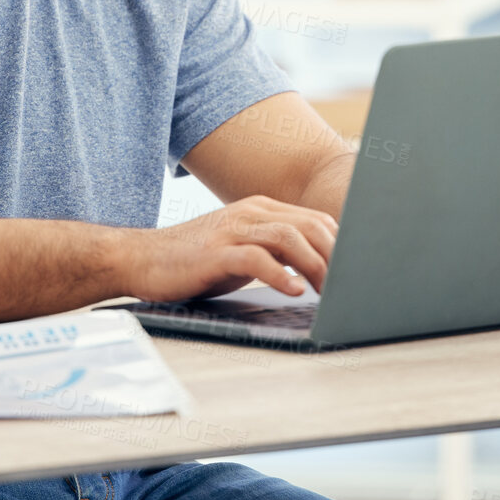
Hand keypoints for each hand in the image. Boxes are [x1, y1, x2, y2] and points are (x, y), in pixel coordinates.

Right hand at [124, 195, 338, 301]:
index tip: (357, 270)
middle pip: (308, 225)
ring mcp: (232, 230)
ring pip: (288, 237)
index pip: (315, 219)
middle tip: (350, 284)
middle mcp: (250, 213)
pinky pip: (256, 257)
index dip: (341, 244)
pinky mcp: (215, 252)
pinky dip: (281, 274)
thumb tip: (317, 270)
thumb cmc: (195, 260)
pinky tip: (295, 290)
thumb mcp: (242, 251)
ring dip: (315, 264)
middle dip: (335, 255)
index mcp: (260, 210)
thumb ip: (275, 253)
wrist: (141, 258)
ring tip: (329, 290)